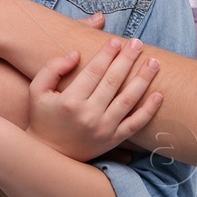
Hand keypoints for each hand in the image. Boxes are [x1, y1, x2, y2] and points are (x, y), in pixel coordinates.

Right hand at [26, 37, 163, 162]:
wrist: (49, 155)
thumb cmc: (42, 118)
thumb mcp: (37, 91)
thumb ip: (52, 68)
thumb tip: (76, 54)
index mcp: (70, 101)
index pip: (94, 71)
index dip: (106, 54)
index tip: (115, 41)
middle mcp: (89, 115)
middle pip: (113, 81)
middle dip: (127, 59)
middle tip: (138, 43)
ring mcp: (103, 129)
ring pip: (128, 100)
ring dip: (143, 79)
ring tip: (153, 62)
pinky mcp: (113, 140)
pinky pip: (135, 124)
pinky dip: (149, 111)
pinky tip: (158, 95)